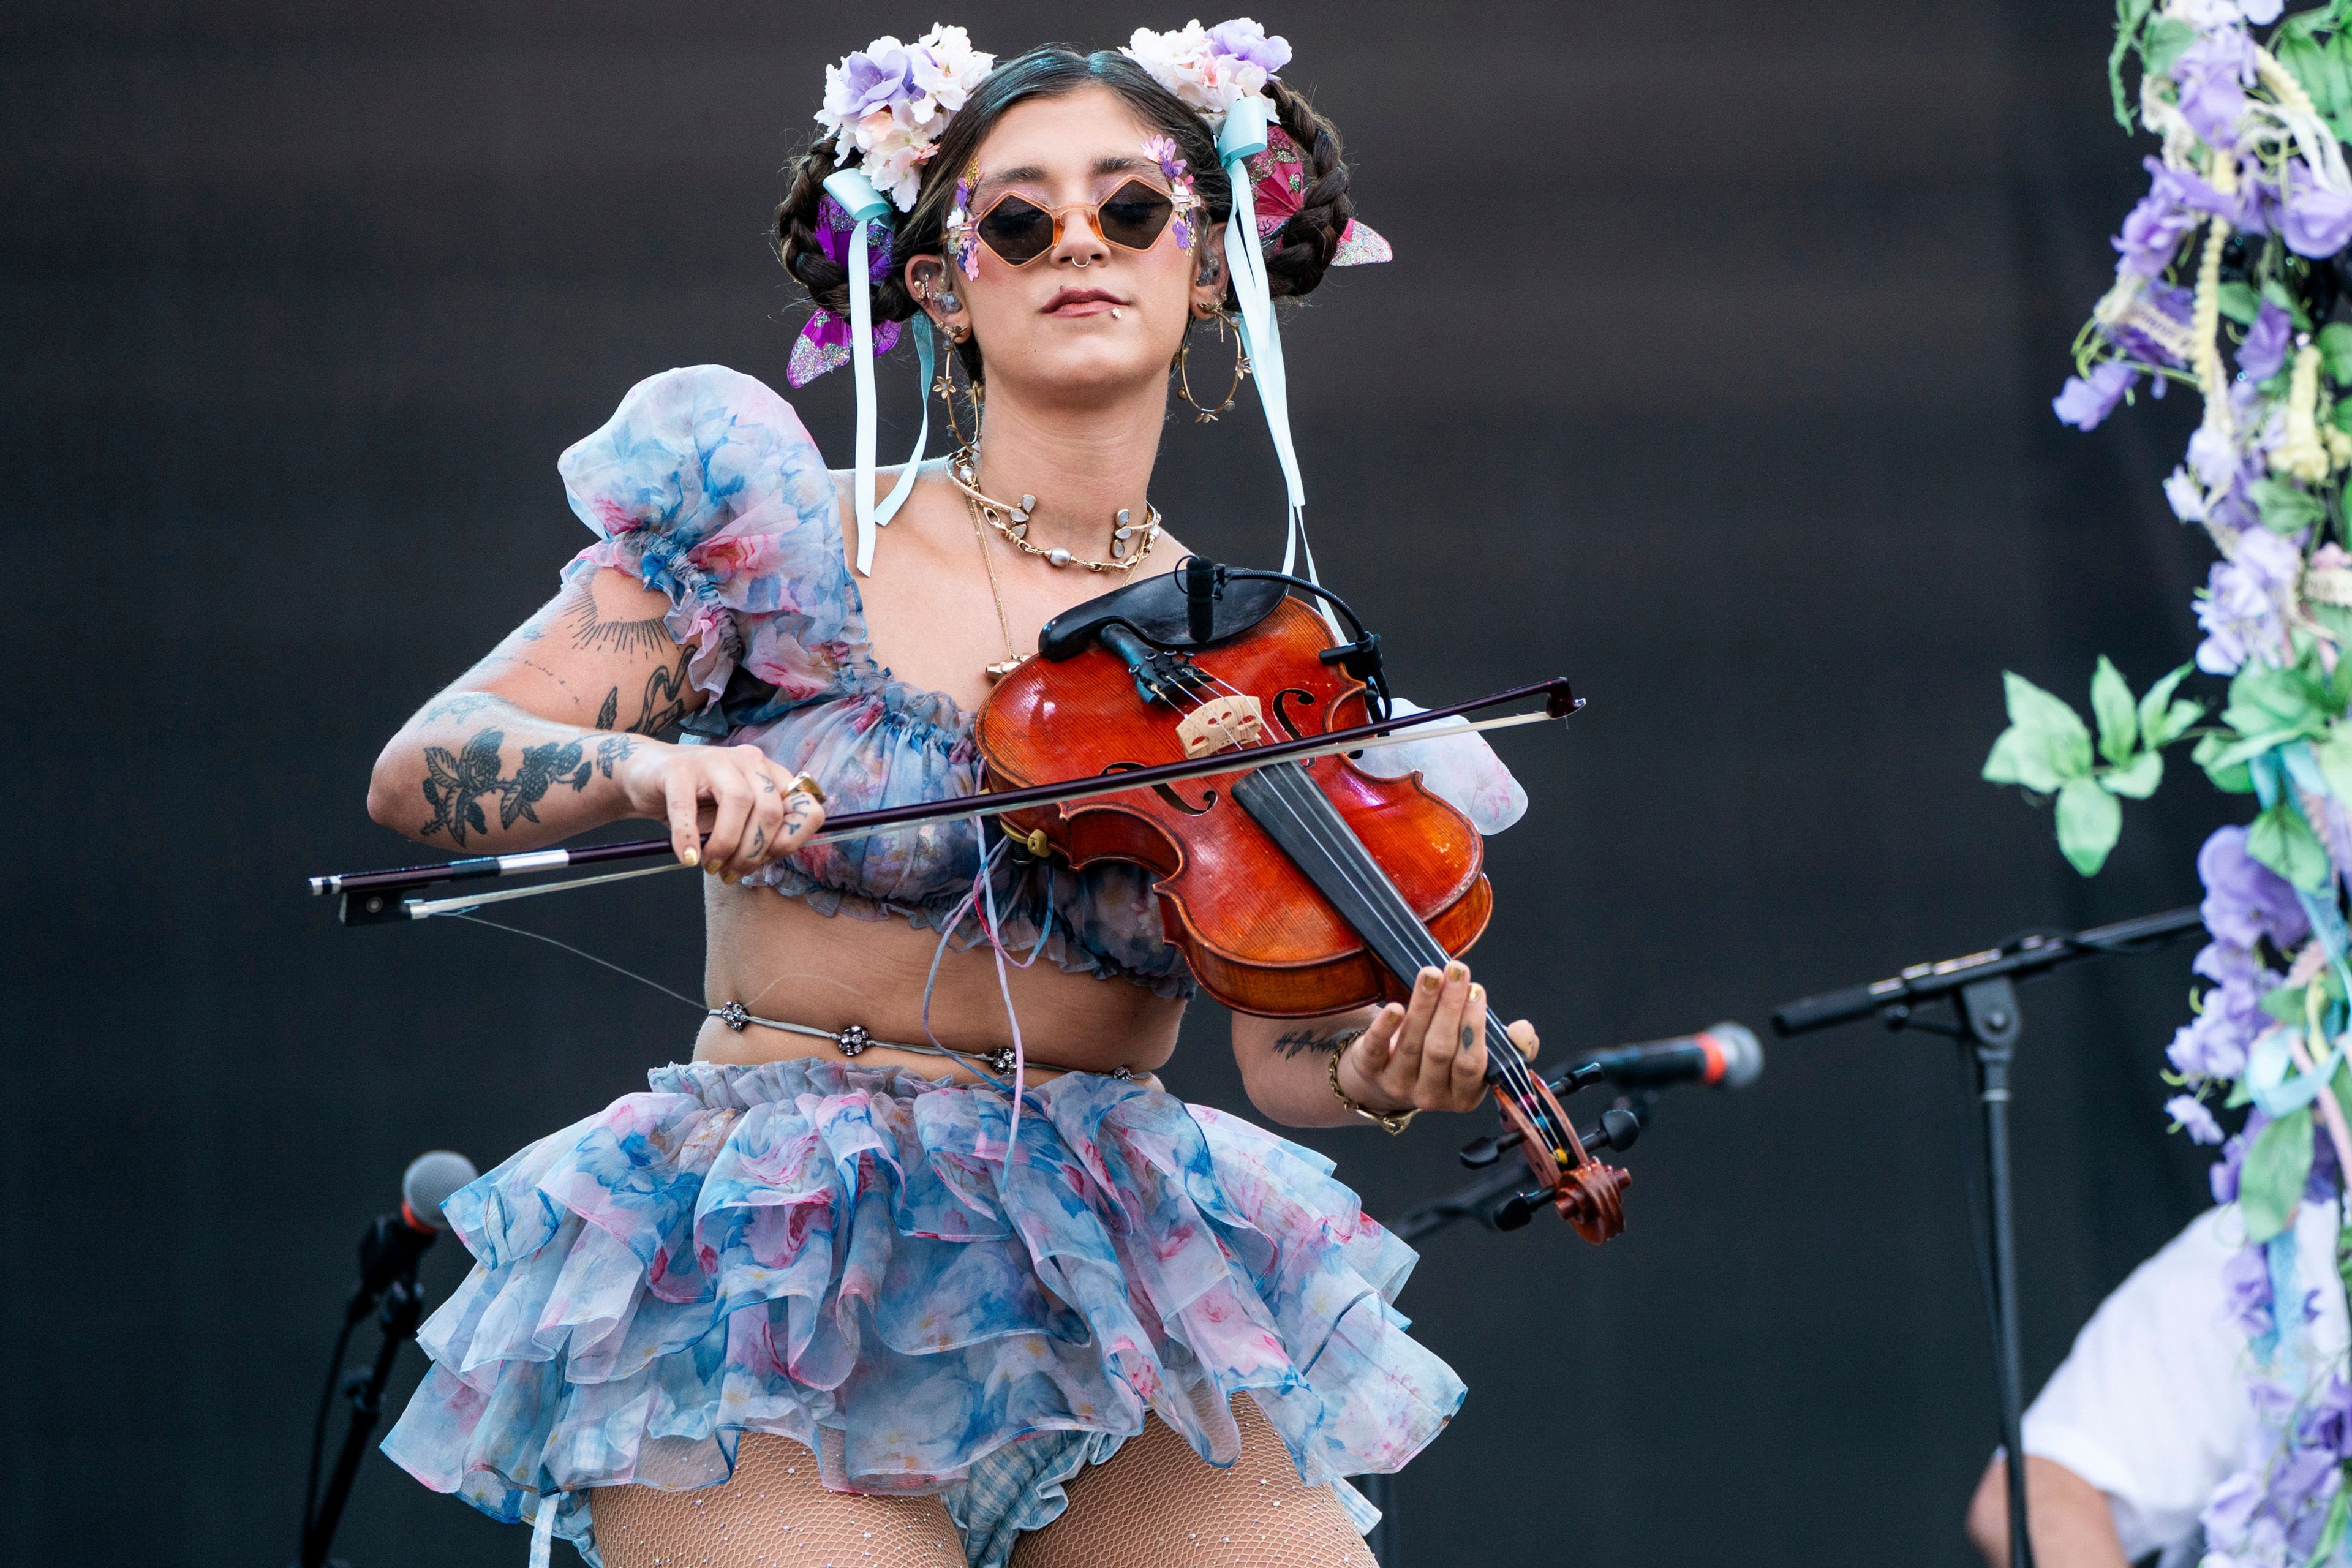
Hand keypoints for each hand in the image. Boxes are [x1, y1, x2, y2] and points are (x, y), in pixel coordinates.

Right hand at [616, 742, 826, 880]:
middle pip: (771, 810)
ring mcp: (714, 760)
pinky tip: (688, 857)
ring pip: (738, 804)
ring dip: (726, 846)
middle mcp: (750, 761)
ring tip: (710, 865)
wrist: (646, 776)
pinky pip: (688, 807)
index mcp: (772, 775)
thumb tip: (770, 858)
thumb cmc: (697, 803)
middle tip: (730, 872)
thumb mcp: (737, 819)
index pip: (808, 807)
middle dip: (753, 852)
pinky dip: (688, 838)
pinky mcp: (678, 768)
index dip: (793, 841)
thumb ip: (761, 834)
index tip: (767, 860)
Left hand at [1336, 961, 1539, 1116]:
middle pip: (1441, 1050)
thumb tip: (1524, 1031)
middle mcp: (1431, 1096)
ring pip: (1414, 1043)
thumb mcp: (1474, 1057)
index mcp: (1463, 1096)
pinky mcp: (1370, 1071)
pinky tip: (1394, 1007)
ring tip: (1433, 973)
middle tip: (1457, 971)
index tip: (1477, 991)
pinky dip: (1385, 1027)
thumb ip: (1506, 1045)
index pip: (1471, 1064)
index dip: (1475, 1027)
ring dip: (1424, 1004)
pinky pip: (1377, 1049)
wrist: (1383, 1081)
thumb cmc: (1440, 1060)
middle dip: (1451, 1007)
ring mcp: (1399, 1085)